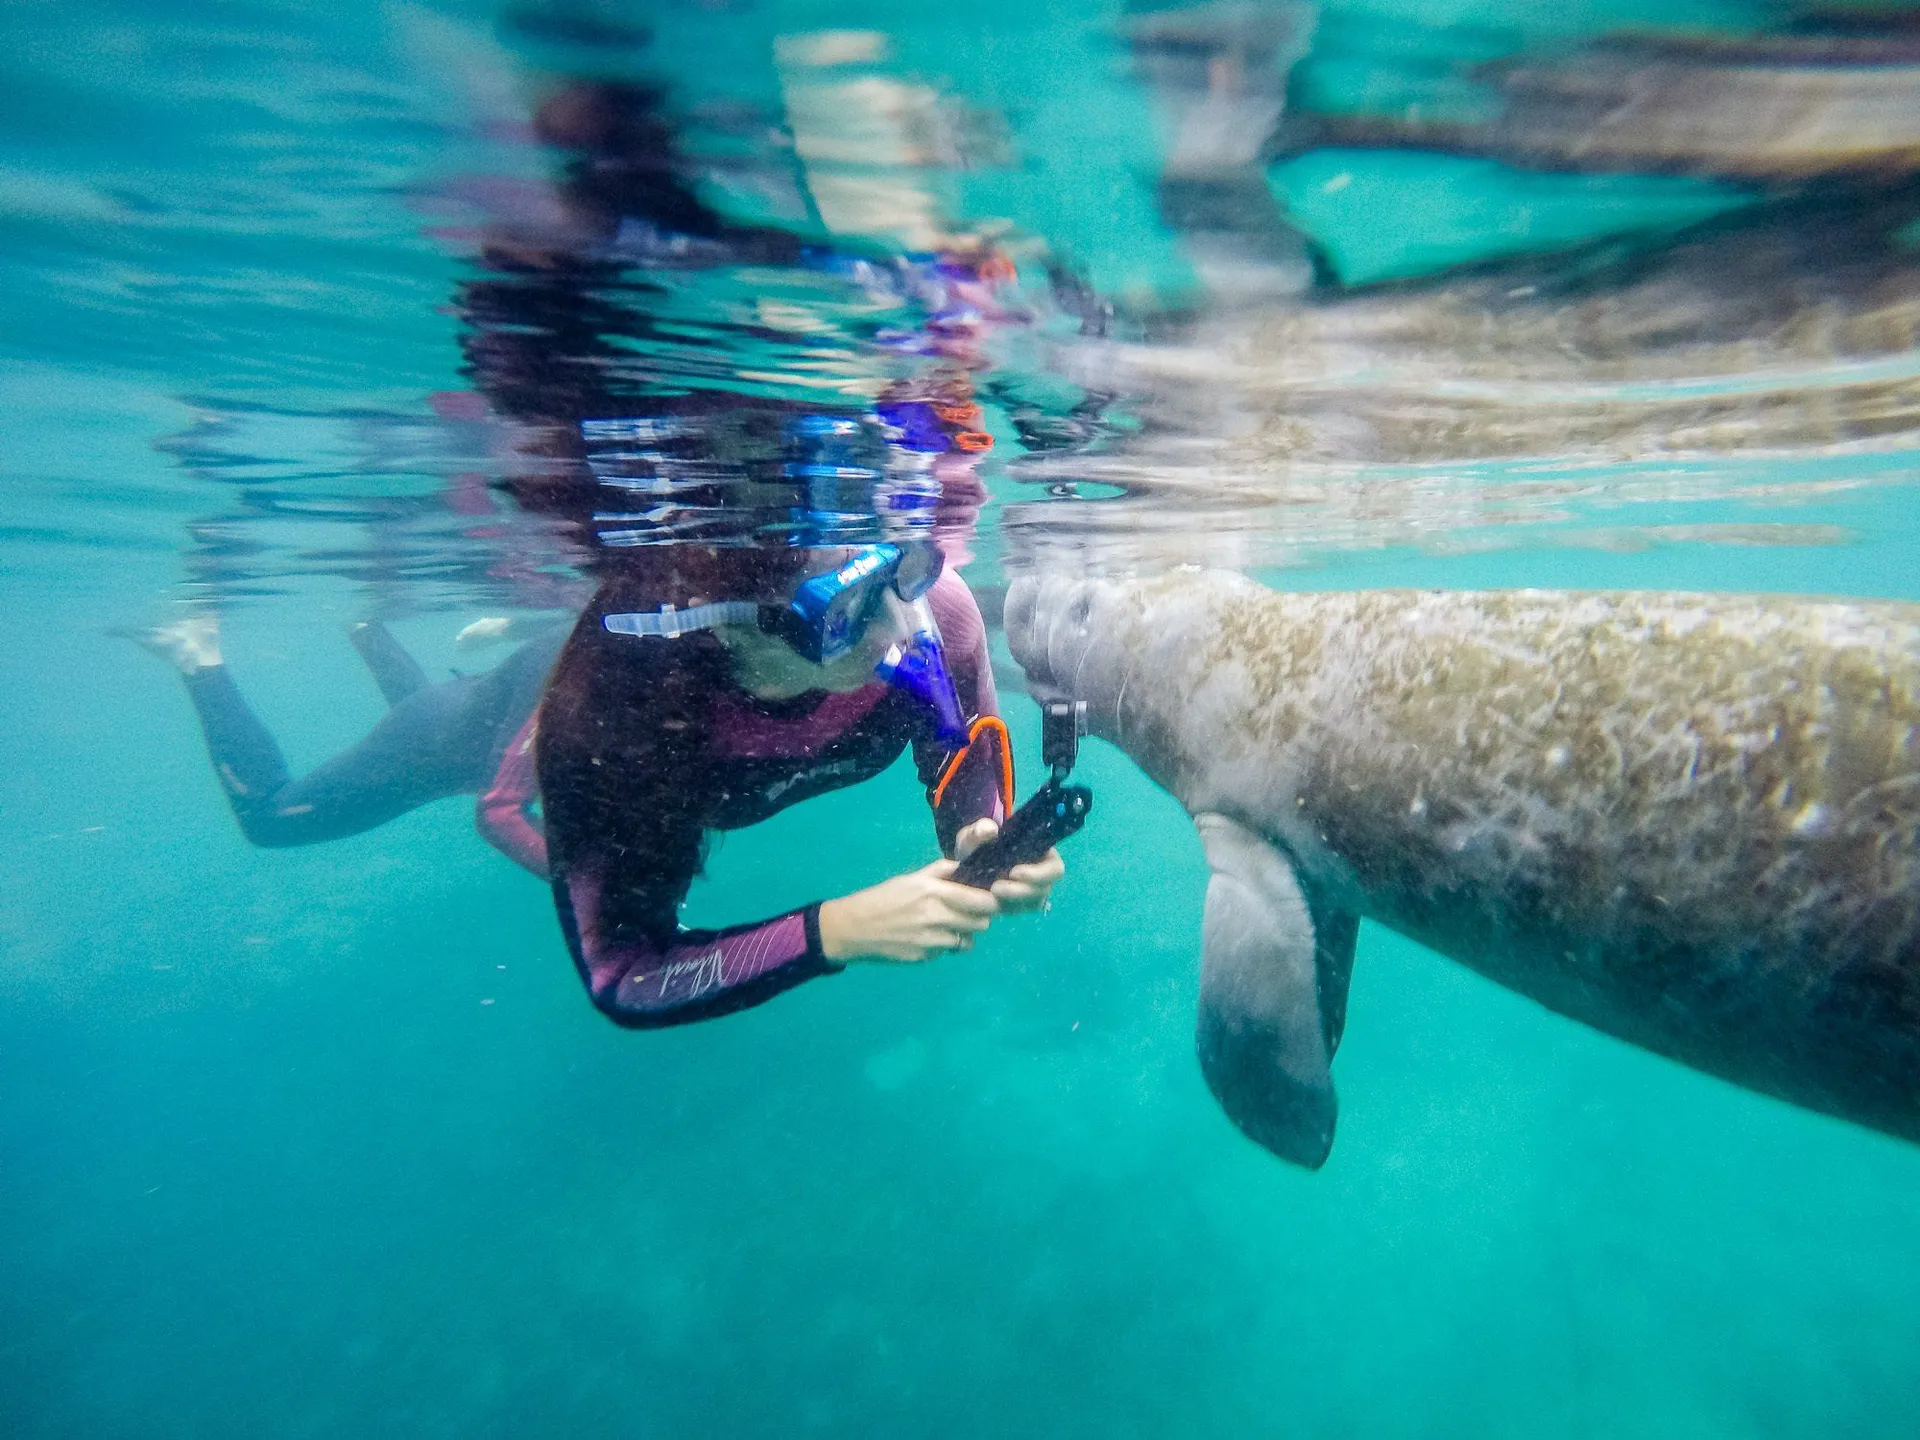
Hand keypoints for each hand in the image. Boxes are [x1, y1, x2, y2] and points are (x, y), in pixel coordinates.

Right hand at [818, 859, 1000, 963]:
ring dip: (962, 934)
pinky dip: (943, 946)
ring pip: (967, 941)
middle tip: (968, 914)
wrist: (853, 929)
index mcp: (935, 892)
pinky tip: (926, 938)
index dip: (990, 901)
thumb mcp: (911, 879)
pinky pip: (946, 952)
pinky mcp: (925, 958)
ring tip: (946, 926)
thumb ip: (940, 872)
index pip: (982, 901)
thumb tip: (964, 866)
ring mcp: (932, 941)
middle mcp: (937, 917)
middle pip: (981, 923)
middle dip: (979, 918)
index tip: (986, 900)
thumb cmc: (882, 898)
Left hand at [952, 818, 1065, 915]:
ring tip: (990, 893)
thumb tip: (990, 829)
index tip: (1014, 872)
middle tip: (996, 888)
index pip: (1054, 867)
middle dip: (1023, 890)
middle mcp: (1042, 874)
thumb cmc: (979, 845)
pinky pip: (1021, 910)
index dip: (1040, 873)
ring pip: (1034, 902)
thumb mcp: (974, 835)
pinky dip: (1007, 907)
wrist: (967, 864)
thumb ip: (979, 830)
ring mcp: (1033, 892)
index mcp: (1041, 853)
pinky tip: (991, 901)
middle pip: (1045, 888)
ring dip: (1014, 900)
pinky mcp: (1021, 905)